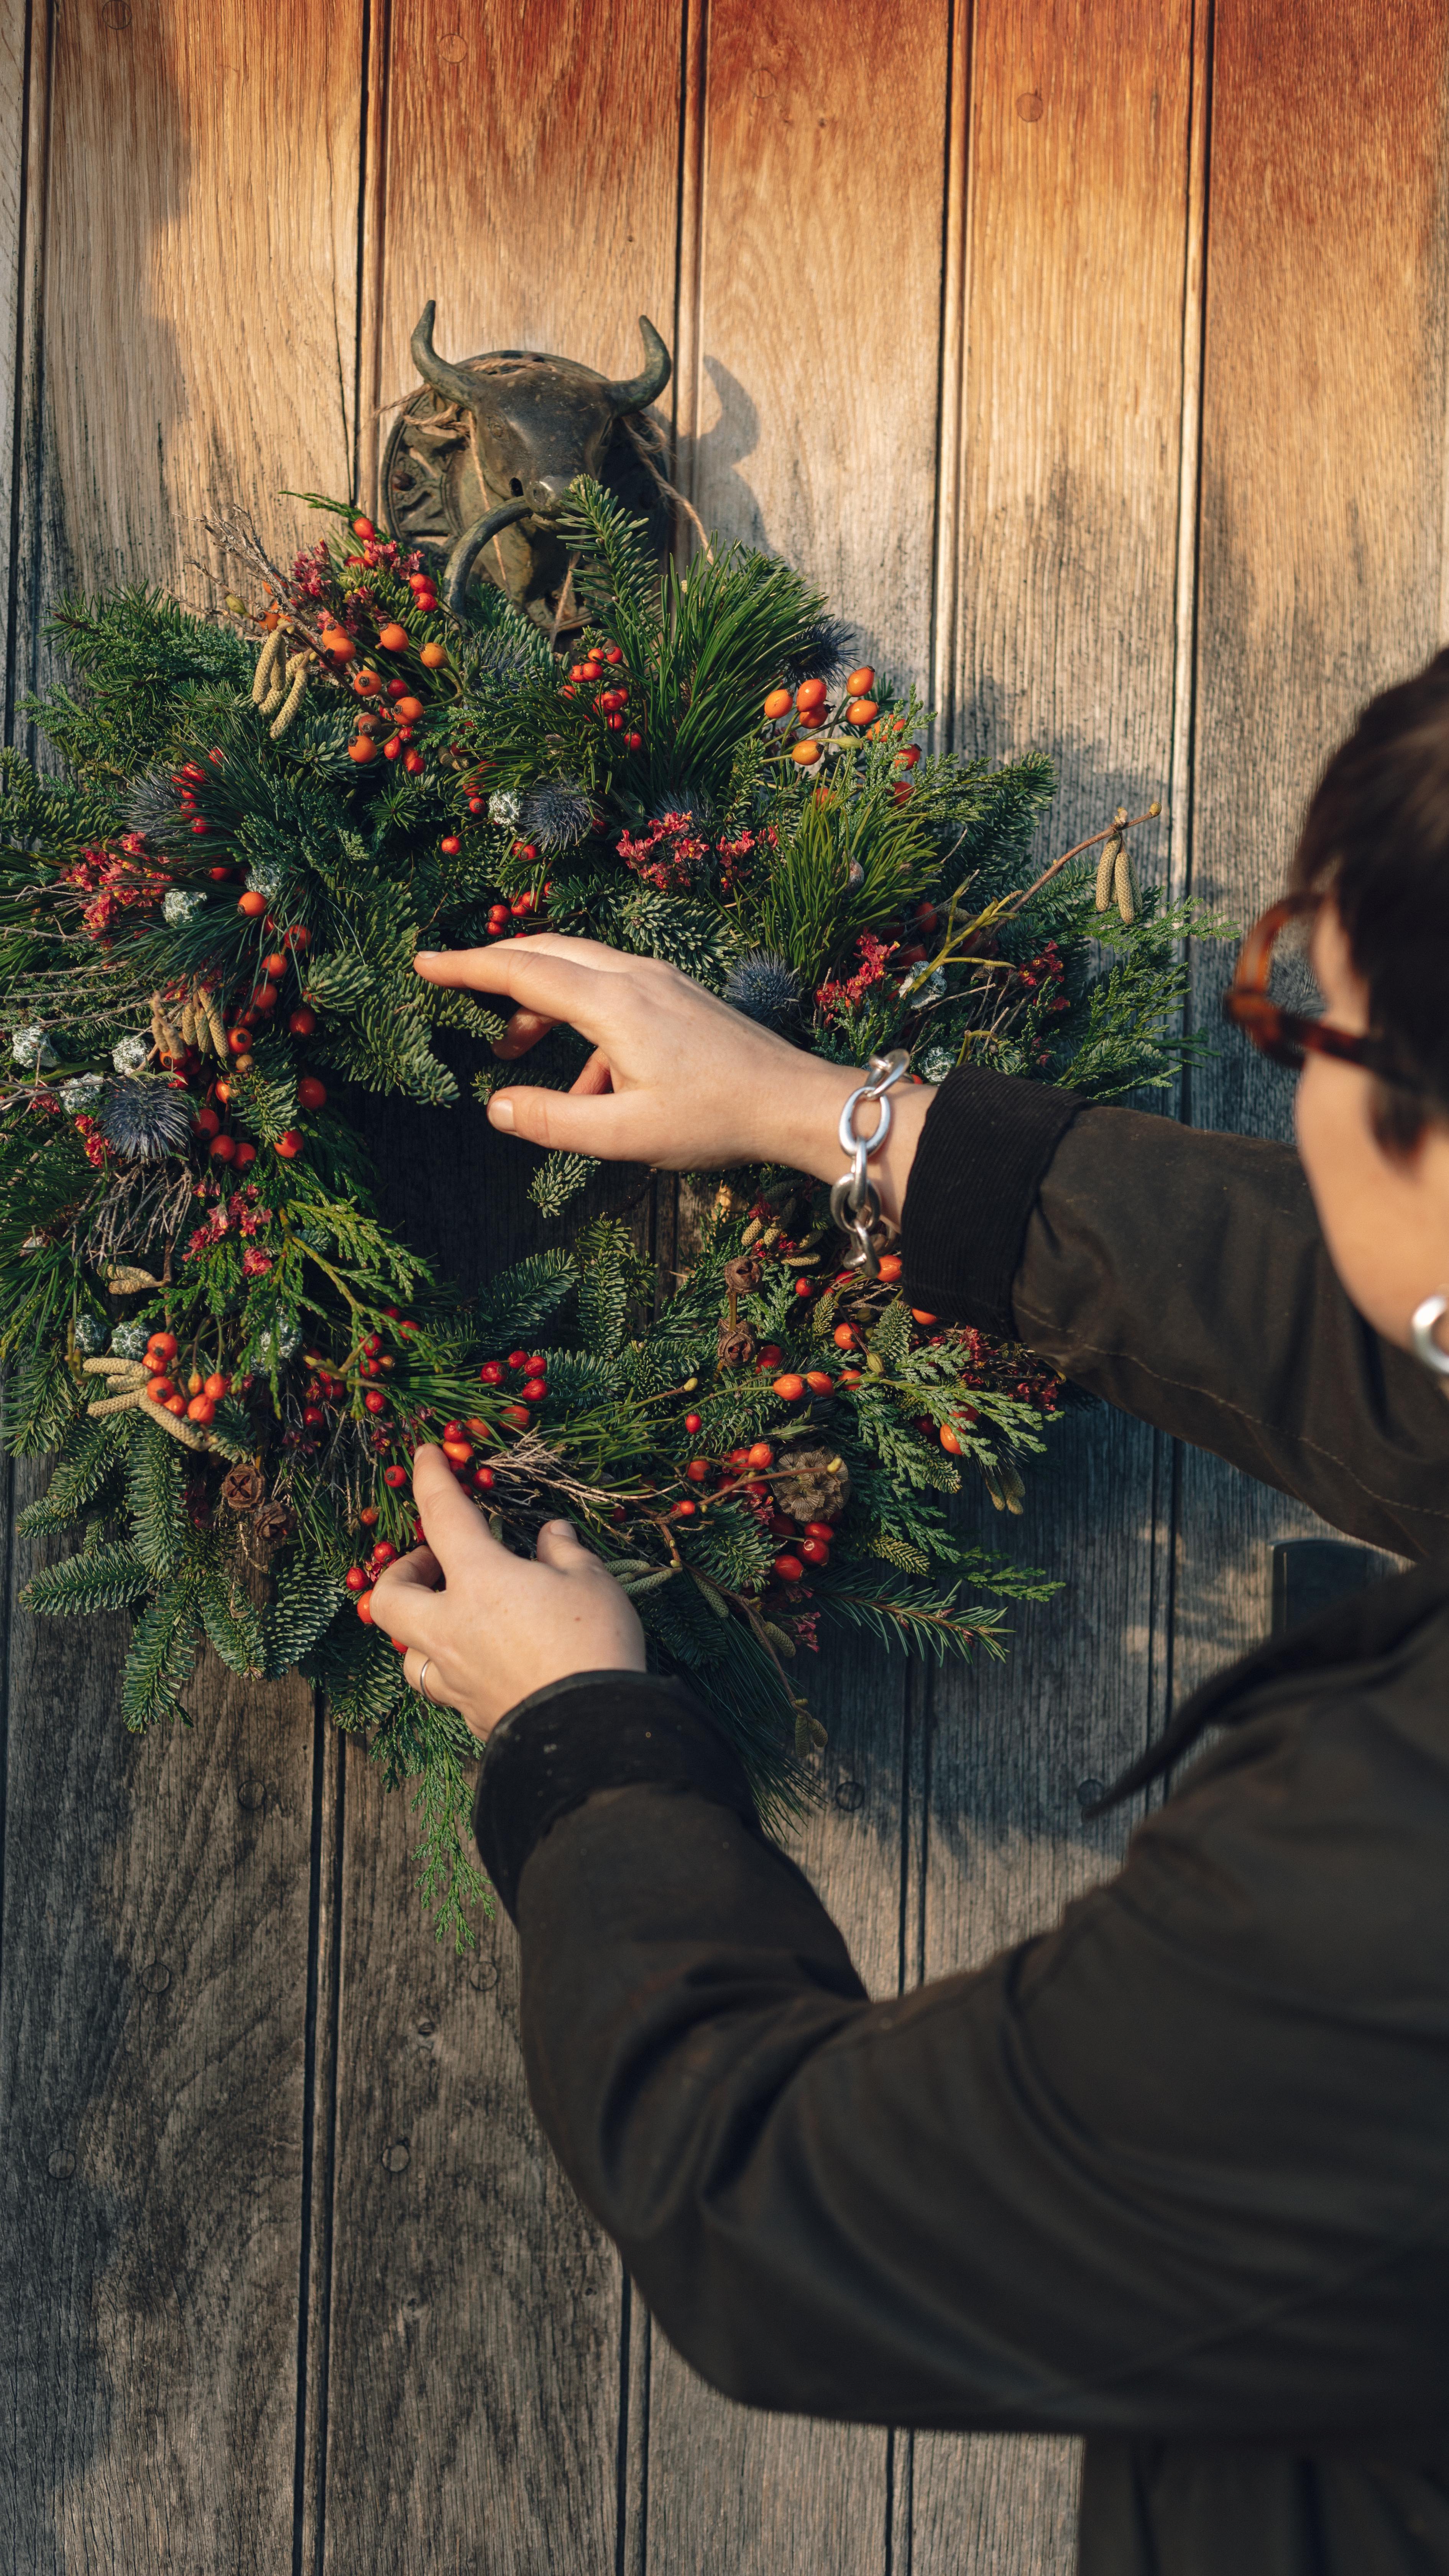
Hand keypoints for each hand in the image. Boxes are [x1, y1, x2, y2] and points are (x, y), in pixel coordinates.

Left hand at [369, 1448, 645, 1740]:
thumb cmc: (593, 1645)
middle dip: (402, 1572)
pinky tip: (485, 1663)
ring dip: (421, 1630)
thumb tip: (550, 1535)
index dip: (432, 1479)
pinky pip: (444, 1688)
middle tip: (437, 1563)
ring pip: (408, 1653)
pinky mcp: (470, 1715)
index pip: (443, 1516)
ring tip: (457, 1619)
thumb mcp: (592, 1583)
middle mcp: (452, 1629)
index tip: (426, 1455)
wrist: (591, 1735)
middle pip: (390, 1597)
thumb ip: (565, 1553)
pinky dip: (454, 1668)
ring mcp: (456, 1678)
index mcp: (481, 1581)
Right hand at [414, 935, 934, 1227]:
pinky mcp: (678, 997)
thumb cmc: (715, 1119)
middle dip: (495, 968)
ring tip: (511, 1049)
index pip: (521, 971)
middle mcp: (634, 976)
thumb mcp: (625, 1134)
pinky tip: (587, 1088)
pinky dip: (583, 1028)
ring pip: (580, 972)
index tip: (422, 961)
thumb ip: (553, 1121)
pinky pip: (613, 996)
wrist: (795, 1103)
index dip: (465, 966)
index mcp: (613, 1002)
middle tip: (451, 983)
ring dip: (539, 1002)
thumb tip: (495, 1106)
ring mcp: (660, 982)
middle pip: (547, 953)